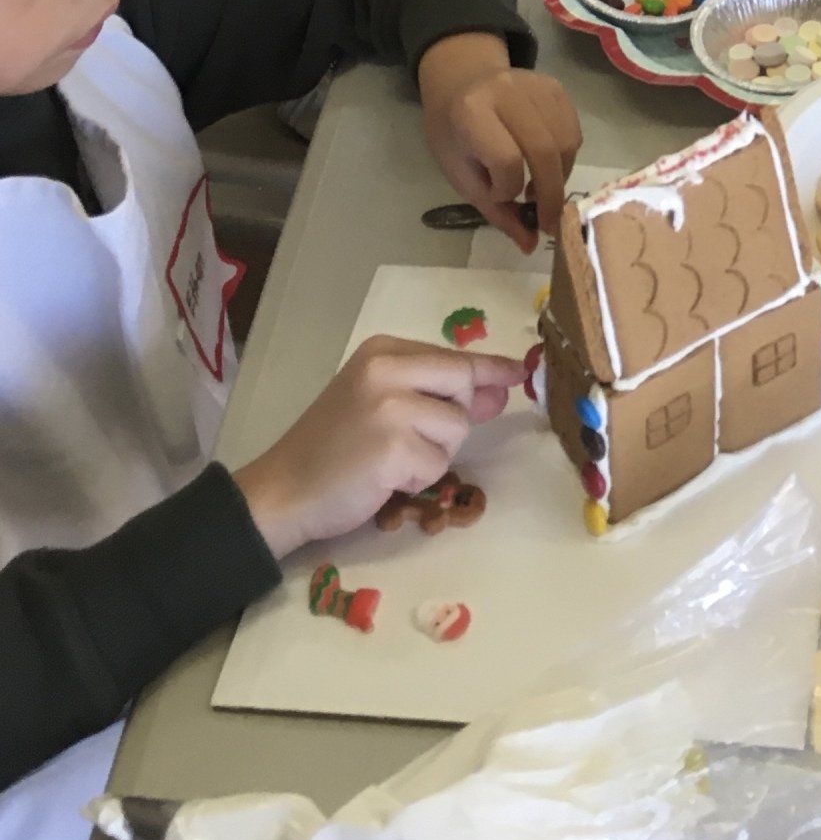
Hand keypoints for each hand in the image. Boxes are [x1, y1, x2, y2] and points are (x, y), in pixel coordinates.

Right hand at [233, 336, 518, 558]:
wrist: (283, 490)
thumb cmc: (331, 447)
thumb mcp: (380, 402)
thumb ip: (435, 392)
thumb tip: (498, 390)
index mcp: (383, 349)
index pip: (453, 356)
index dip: (489, 368)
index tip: (517, 371)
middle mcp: (387, 367)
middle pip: (463, 384)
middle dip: (452, 418)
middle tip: (409, 439)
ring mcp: (391, 405)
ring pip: (456, 427)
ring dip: (433, 453)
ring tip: (389, 459)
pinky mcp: (394, 446)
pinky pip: (438, 463)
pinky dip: (418, 478)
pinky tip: (383, 477)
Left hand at [417, 31, 581, 248]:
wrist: (461, 84)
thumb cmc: (454, 135)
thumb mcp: (461, 175)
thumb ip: (496, 210)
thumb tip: (531, 245)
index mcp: (472, 112)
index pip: (505, 160)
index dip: (506, 189)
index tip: (498, 197)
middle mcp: (507, 91)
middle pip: (543, 152)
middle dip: (549, 195)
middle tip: (547, 222)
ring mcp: (536, 85)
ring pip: (566, 143)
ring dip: (560, 177)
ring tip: (541, 188)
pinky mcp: (556, 87)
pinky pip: (574, 131)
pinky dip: (567, 157)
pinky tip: (548, 164)